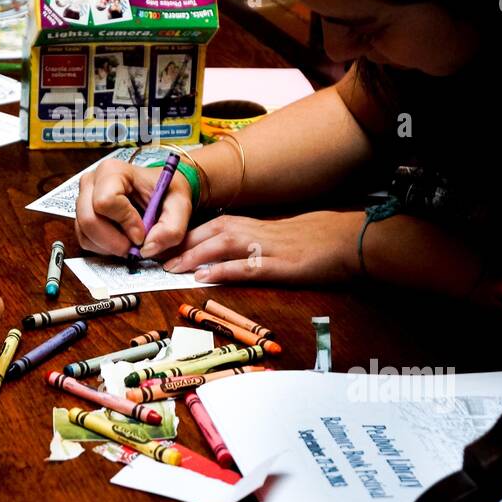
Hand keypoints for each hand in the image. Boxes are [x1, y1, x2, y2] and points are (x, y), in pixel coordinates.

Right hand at [74, 158, 192, 259]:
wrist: (161, 191)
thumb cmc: (167, 192)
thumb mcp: (179, 205)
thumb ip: (171, 228)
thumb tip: (148, 248)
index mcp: (112, 171)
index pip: (106, 201)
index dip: (125, 222)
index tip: (142, 233)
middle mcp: (91, 182)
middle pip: (89, 220)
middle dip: (114, 242)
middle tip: (135, 247)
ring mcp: (83, 199)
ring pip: (85, 233)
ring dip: (109, 247)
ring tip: (130, 242)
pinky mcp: (82, 216)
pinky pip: (84, 239)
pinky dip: (103, 248)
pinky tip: (120, 241)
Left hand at [161, 210, 363, 285]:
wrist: (350, 238)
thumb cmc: (314, 238)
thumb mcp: (276, 235)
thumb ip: (249, 241)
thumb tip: (219, 251)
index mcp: (252, 224)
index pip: (208, 224)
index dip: (181, 234)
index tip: (158, 243)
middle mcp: (254, 231)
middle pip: (207, 232)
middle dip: (177, 243)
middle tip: (151, 256)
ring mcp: (266, 248)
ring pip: (221, 245)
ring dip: (192, 255)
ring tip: (169, 267)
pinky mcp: (280, 265)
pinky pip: (247, 267)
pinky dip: (224, 270)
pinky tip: (206, 277)